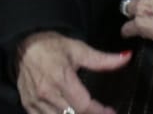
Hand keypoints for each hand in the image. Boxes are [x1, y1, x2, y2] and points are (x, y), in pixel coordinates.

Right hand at [15, 31, 129, 113]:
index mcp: (61, 79)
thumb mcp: (80, 50)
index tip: (111, 112)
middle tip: (102, 113)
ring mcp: (35, 102)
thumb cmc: (54, 47)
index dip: (99, 112)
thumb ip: (103, 59)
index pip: (83, 105)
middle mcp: (47, 94)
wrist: (26, 46)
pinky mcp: (28, 106)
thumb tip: (127, 57)